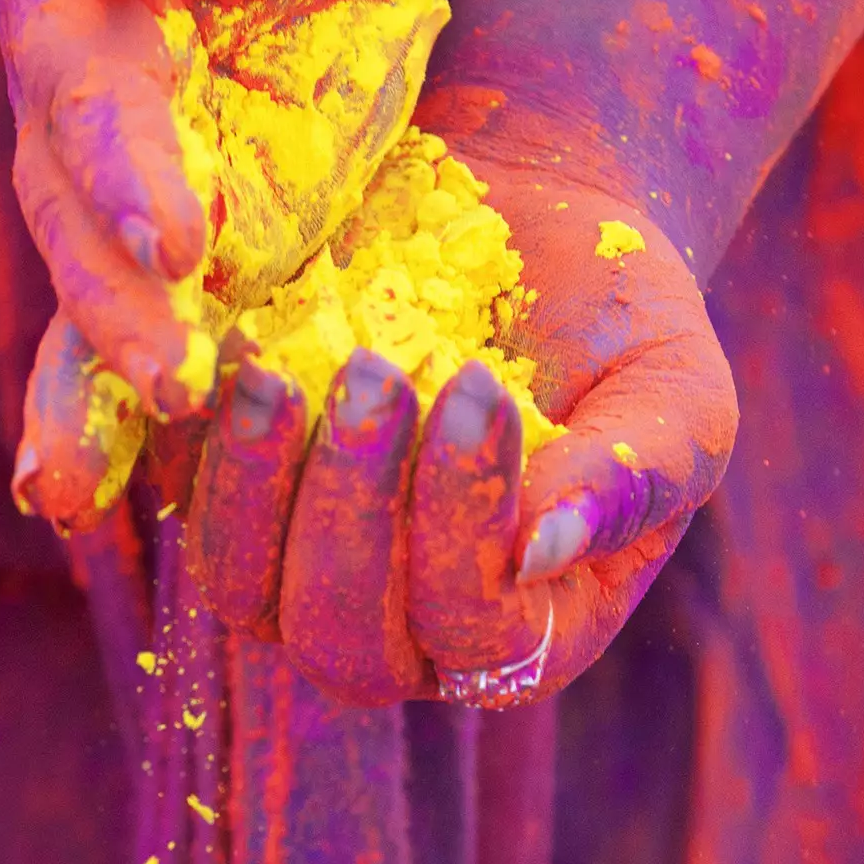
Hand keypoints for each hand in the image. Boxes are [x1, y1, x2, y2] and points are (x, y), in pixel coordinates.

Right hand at [0, 0, 445, 525]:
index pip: (87, 89)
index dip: (123, 163)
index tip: (176, 236)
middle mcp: (83, 97)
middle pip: (75, 214)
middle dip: (115, 303)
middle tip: (170, 384)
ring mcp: (144, 167)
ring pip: (96, 287)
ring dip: (93, 383)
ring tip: (76, 491)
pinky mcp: (217, 208)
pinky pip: (171, 310)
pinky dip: (132, 392)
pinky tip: (102, 486)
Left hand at [181, 153, 738, 704]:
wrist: (536, 221)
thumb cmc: (629, 320)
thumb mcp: (677, 393)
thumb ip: (636, 476)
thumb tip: (544, 550)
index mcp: (532, 629)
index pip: (475, 634)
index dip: (463, 529)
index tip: (478, 390)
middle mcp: (411, 629)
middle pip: (346, 642)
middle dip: (352, 512)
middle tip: (376, 373)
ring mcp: (309, 570)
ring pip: (246, 593)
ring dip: (254, 490)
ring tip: (280, 376)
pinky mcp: (237, 493)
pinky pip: (186, 504)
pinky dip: (199, 441)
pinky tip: (233, 352)